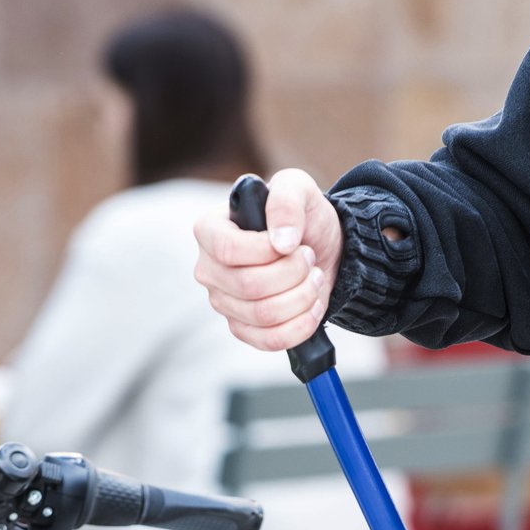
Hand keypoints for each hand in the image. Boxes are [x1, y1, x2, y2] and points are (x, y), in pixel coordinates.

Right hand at [193, 168, 342, 351]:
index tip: (294, 243)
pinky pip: (269, 340)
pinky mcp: (242, 328)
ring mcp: (223, 302)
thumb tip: (281, 241)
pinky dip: (301, 326)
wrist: (320, 249)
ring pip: (263, 315)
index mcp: (210, 230)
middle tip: (310, 258)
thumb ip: (286, 199)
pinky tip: (313, 306)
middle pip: (248, 286)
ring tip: (314, 278)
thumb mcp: (298, 188)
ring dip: (302, 297)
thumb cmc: (300, 216)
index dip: (266, 251)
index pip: (227, 249)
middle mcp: (209, 268)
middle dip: (293, 274)